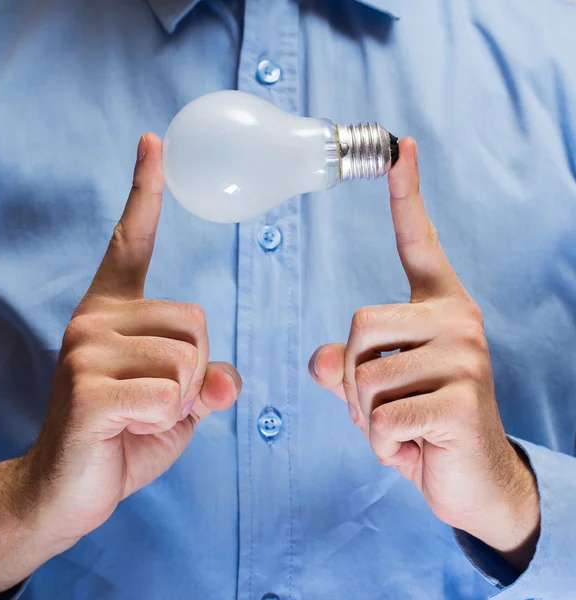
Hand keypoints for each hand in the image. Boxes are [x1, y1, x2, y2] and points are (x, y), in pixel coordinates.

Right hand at [0, 133, 240, 594]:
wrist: (67, 490)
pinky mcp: (87, 390)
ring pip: (189, 360)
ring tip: (141, 414)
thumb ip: (208, 379)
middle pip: (197, 321)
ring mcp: (86, 349)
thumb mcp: (181, 402)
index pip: (132, 239)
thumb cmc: (126, 435)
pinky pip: (171, 396)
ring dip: (182, 398)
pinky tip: (128, 429)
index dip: (145, 190)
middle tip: (158, 398)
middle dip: (196, 370)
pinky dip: (166, 422)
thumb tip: (227, 381)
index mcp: (114, 310)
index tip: (155, 143)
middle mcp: (94, 317)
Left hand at [309, 138, 539, 568]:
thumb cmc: (423, 425)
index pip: (419, 241)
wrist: (475, 481)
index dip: (406, 194)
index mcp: (439, 306)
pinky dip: (381, 444)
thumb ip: (349, 367)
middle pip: (359, 323)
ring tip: (399, 428)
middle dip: (353, 377)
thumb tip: (320, 359)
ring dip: (365, 415)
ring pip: (365, 374)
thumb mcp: (378, 393)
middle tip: (378, 408)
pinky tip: (411, 448)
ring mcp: (465, 356)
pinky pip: (381, 416)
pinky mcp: (461, 399)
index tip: (399, 146)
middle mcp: (458, 320)